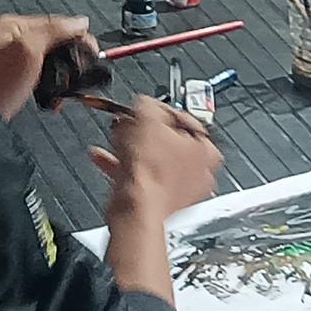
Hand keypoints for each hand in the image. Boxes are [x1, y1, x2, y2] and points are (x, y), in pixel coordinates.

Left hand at [0, 13, 90, 119]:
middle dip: (72, 57)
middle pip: (56, 40)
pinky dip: (55, 85)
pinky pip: (45, 75)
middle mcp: (15, 39)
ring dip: (65, 73)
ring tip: (70, 86)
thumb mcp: (30, 49)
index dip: (77, 36)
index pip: (57, 22)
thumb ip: (55, 31)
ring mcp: (16, 58)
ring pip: (53, 59)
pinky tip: (57, 95)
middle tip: (82, 71)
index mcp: (15, 26)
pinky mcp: (19, 78)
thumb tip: (79, 21)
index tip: (91, 51)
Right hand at [89, 96, 222, 220]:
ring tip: (116, 137)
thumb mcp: (148, 119)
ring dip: (131, 146)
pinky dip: (121, 165)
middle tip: (130, 123)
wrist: (134, 207)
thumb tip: (146, 104)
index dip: (162, 110)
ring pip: (152, 159)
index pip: (188, 120)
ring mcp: (177, 189)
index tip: (147, 108)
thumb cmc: (150, 171)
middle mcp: (198, 172)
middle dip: (144, 130)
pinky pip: (139, 176)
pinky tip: (104, 156)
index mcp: (207, 152)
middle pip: (169, 141)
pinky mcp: (157, 200)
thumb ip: (149, 105)